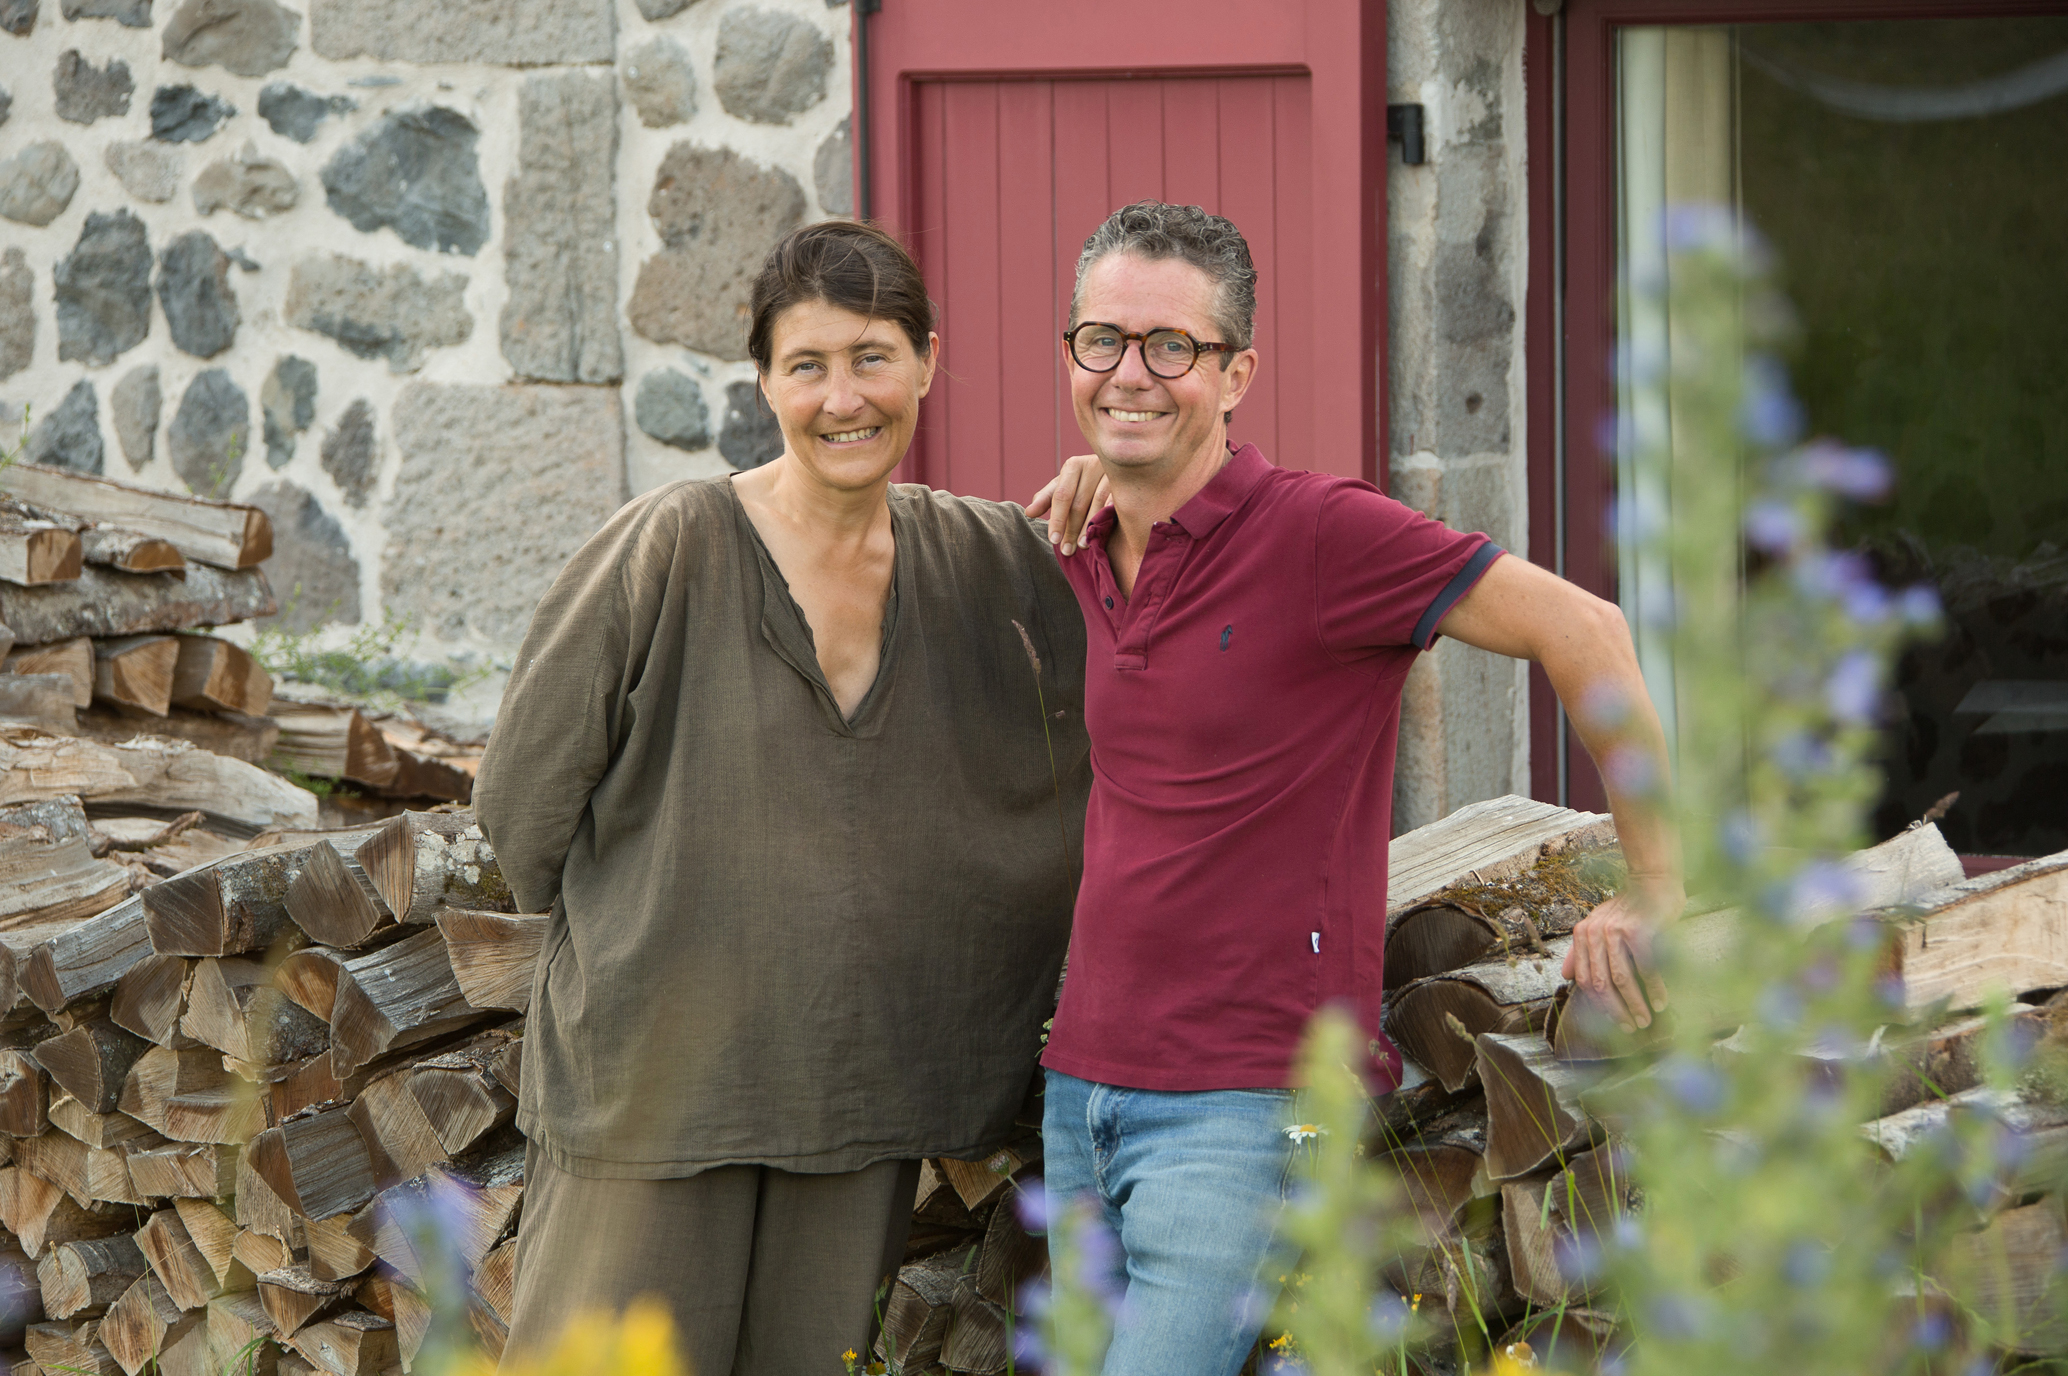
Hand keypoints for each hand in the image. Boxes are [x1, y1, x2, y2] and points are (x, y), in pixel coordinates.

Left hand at [1025, 454, 1110, 554]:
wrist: (1118, 466)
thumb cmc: (1084, 481)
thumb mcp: (1064, 486)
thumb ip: (1047, 498)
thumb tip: (1029, 513)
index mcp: (1074, 465)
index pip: (1062, 495)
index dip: (1057, 519)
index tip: (1054, 540)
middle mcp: (1092, 464)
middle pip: (1079, 503)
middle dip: (1072, 529)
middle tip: (1067, 550)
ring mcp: (1112, 473)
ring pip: (1098, 504)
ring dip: (1089, 528)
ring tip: (1082, 546)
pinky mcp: (1129, 483)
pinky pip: (1117, 502)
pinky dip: (1109, 517)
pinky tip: (1102, 532)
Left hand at [1559, 876, 1680, 1031]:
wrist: (1652, 882)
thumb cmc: (1629, 908)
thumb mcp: (1598, 924)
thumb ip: (1581, 950)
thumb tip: (1564, 976)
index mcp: (1582, 934)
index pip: (1584, 979)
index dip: (1598, 1004)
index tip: (1613, 1021)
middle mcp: (1594, 933)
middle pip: (1600, 984)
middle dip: (1616, 1011)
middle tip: (1631, 1027)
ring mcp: (1615, 932)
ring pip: (1622, 980)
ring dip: (1635, 1005)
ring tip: (1646, 1020)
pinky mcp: (1638, 931)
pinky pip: (1646, 968)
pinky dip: (1655, 989)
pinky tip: (1661, 1002)